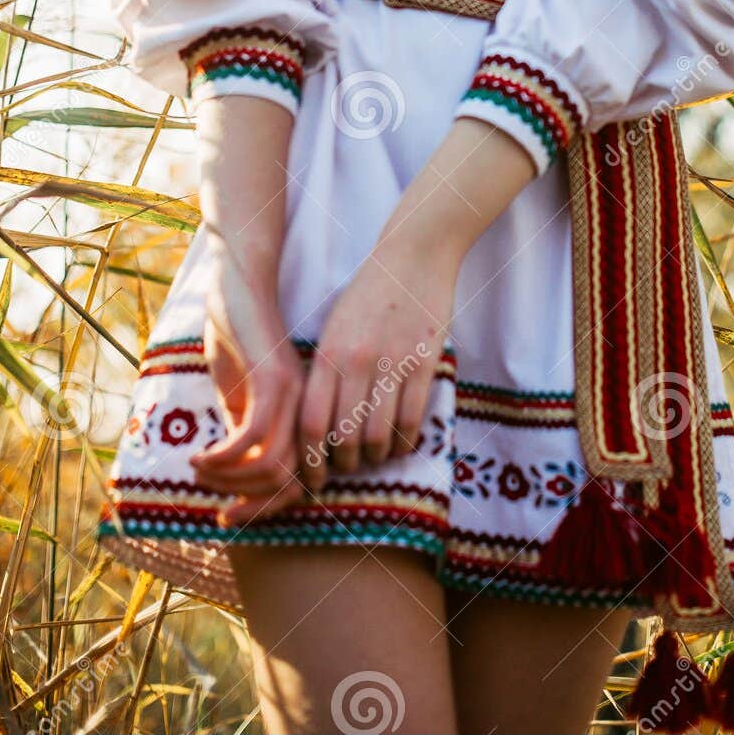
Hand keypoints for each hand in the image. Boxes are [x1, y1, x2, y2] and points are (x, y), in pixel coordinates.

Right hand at [189, 242, 306, 525]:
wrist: (240, 283)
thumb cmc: (239, 336)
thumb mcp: (241, 395)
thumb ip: (245, 432)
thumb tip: (234, 479)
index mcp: (304, 416)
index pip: (302, 484)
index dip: (269, 509)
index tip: (230, 515)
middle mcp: (307, 408)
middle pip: (290, 483)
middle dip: (252, 507)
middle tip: (220, 513)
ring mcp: (293, 394)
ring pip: (272, 466)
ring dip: (229, 481)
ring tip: (200, 471)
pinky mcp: (271, 379)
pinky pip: (252, 439)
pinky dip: (222, 458)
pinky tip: (199, 457)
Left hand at [298, 235, 461, 491]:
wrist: (414, 255)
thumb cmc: (370, 292)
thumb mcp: (334, 327)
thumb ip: (325, 370)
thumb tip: (317, 424)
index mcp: (328, 354)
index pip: (311, 424)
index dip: (310, 463)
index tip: (313, 479)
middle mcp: (356, 362)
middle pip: (344, 438)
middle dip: (344, 465)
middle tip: (347, 470)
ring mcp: (392, 364)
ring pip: (379, 435)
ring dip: (376, 458)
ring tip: (375, 458)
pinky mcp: (424, 363)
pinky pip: (412, 419)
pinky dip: (405, 442)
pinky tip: (402, 444)